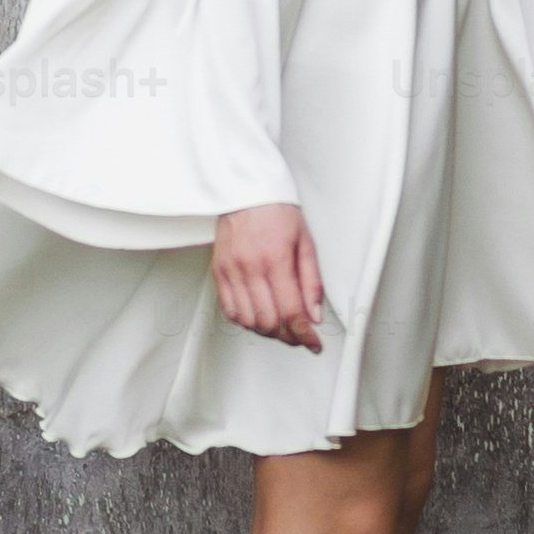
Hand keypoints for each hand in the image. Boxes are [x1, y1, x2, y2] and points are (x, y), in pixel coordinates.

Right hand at [210, 202, 325, 348]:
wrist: (246, 190)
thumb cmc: (277, 210)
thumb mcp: (305, 242)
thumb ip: (311, 282)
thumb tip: (314, 315)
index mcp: (275, 259)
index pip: (291, 311)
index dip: (305, 334)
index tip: (313, 343)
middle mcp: (250, 268)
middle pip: (269, 322)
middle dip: (288, 335)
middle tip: (299, 334)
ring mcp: (231, 271)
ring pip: (248, 321)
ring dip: (267, 330)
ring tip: (280, 324)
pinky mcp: (219, 272)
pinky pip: (229, 310)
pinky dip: (245, 321)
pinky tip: (258, 315)